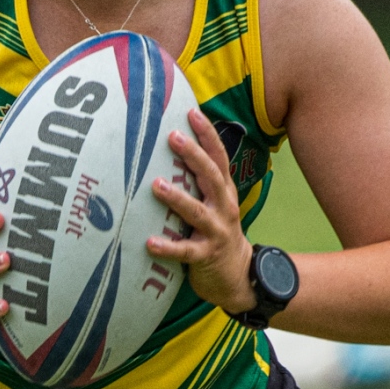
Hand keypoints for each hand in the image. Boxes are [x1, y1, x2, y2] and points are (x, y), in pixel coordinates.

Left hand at [147, 108, 256, 314]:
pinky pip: (185, 251)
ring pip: (197, 212)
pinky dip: (168, 247)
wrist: (239, 275)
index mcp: (224, 192)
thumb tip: (170, 148)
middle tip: (173, 137)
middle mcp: (223, 208)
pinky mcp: (206, 256)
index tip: (192, 113)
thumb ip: (198, 181)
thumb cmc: (217, 231)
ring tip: (156, 186)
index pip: (219, 158)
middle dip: (194, 156)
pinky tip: (149, 243)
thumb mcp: (214, 203)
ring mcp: (216, 232)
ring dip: (177, 198)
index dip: (208, 135)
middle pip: (212, 177)